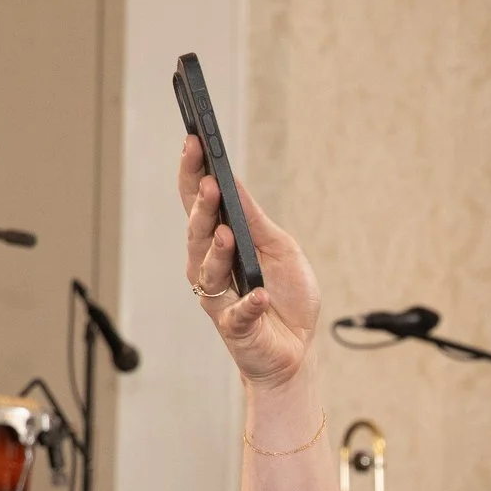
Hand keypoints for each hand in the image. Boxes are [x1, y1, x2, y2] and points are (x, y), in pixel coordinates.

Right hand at [176, 136, 319, 388]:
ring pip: (206, 270)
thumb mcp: (280, 248)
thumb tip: (233, 180)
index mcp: (220, 242)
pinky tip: (259, 295)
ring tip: (228, 234)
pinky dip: (249, 304)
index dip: (193, 173)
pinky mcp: (234, 327)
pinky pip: (237, 313)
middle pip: (197, 232)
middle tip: (209, 184)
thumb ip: (255, 221)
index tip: (193, 141)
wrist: (297, 349)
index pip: (199, 202)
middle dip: (201, 208)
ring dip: (216, 251)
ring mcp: (218, 298)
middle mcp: (210, 267)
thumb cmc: (286, 297)